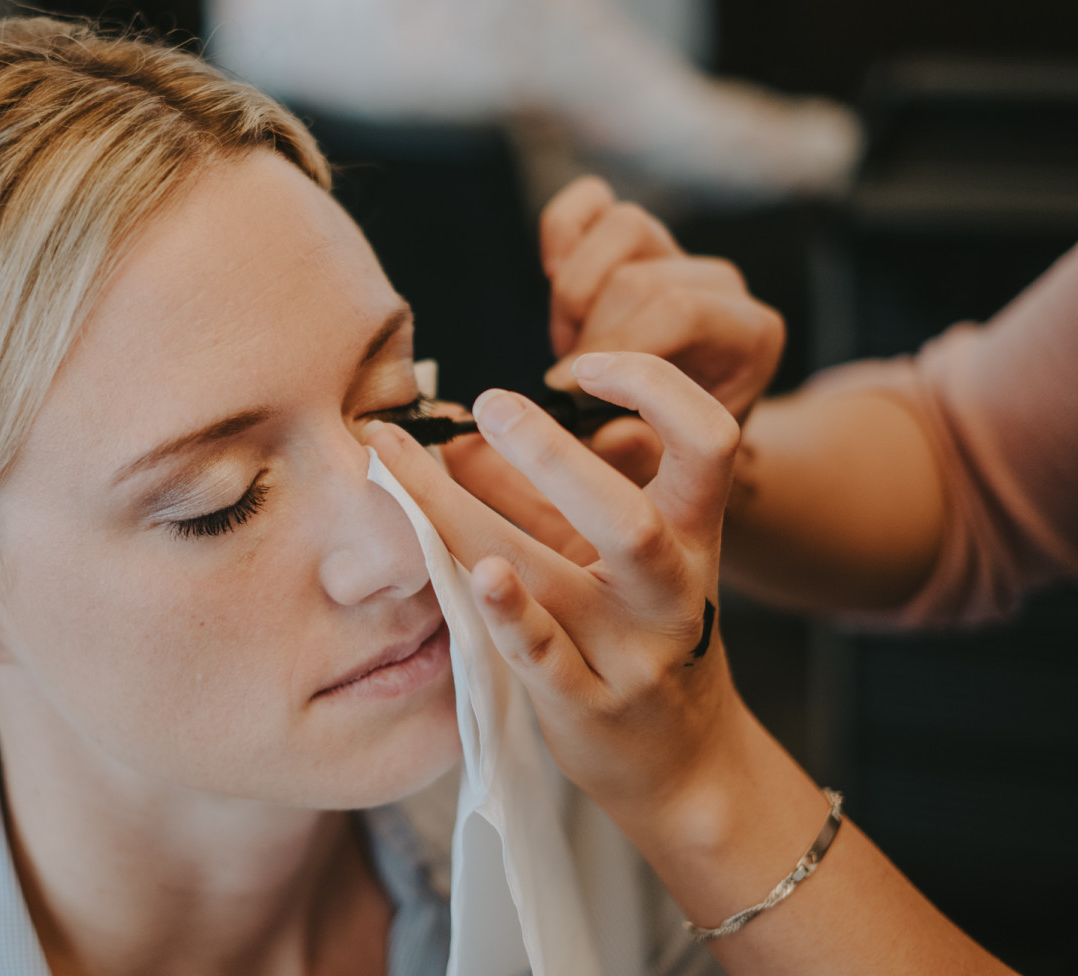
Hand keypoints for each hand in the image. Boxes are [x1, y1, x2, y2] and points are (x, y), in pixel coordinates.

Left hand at [368, 352, 748, 815]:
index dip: (655, 388)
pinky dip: (510, 616)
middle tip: (488, 403)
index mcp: (693, 536)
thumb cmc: (637, 635)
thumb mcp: (608, 559)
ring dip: (483, 518)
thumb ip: (538, 499)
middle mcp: (673, 592)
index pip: (709, 440)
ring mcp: (632, 654)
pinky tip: (473, 577)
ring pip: (562, 579)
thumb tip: (453, 440)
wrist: (685, 763)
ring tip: (419, 467)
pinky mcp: (591, 706)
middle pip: (629, 517)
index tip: (583, 364)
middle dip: (554, 456)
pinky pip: (546, 658)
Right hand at [539, 177, 784, 483]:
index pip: (680, 311)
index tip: (562, 387)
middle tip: (566, 382)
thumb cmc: (672, 451)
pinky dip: (561, 234)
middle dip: (590, 335)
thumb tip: (606, 435)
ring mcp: (679, 252)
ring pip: (624, 227)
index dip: (614, 345)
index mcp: (751, 337)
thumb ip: (639, 456)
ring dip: (575, 292)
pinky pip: (591, 203)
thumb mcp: (665, 469)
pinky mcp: (636, 236)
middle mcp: (724, 285)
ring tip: (569, 343)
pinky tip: (553, 277)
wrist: (676, 430)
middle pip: (641, 279)